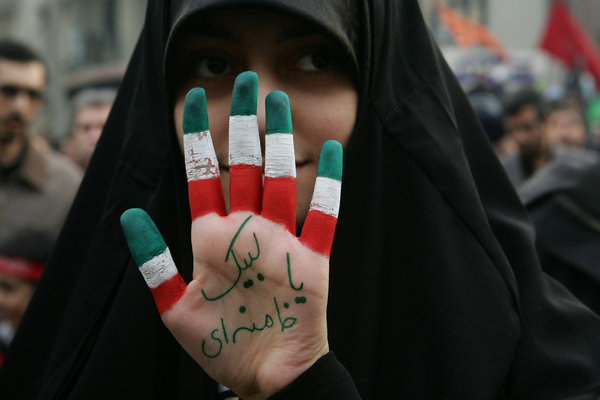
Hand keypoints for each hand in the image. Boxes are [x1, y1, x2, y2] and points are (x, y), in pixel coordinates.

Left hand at [120, 71, 342, 399]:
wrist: (264, 375)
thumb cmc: (220, 345)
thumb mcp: (174, 306)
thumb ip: (153, 262)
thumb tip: (127, 213)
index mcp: (211, 236)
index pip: (201, 173)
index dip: (194, 135)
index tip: (190, 98)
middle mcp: (246, 229)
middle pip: (243, 165)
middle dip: (242, 123)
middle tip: (245, 81)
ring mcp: (280, 240)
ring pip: (279, 180)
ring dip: (280, 141)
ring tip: (280, 101)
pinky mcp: (311, 258)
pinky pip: (323, 215)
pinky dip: (329, 185)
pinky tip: (334, 153)